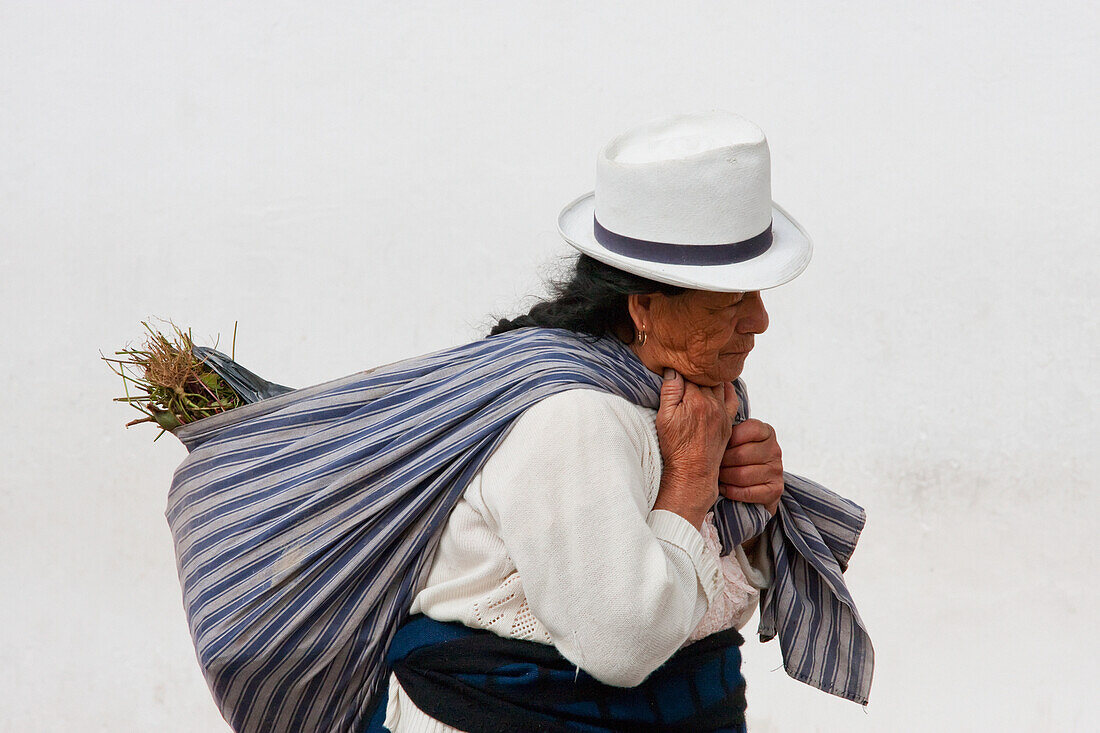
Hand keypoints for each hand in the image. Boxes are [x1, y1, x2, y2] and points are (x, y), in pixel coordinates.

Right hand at [653, 369, 739, 527]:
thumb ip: (670, 391)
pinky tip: (721, 385)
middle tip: (686, 367)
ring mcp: (722, 412)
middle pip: (705, 376)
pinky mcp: (728, 421)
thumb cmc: (675, 447)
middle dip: (695, 370)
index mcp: (695, 399)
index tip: (674, 364)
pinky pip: (732, 398)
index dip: (681, 368)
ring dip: (710, 377)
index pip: (689, 372)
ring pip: (719, 384)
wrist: (693, 471)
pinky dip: (727, 389)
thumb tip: (673, 369)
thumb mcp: (664, 418)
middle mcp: (712, 403)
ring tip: (700, 373)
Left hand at [718, 418, 783, 515]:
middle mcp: (774, 450)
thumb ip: (726, 429)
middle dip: (721, 462)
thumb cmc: (737, 457)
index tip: (715, 445)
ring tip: (716, 476)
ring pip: (742, 475)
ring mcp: (776, 470)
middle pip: (741, 455)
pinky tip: (724, 489)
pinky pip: (748, 492)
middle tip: (709, 465)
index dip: (727, 439)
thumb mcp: (734, 440)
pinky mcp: (775, 490)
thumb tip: (708, 421)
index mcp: (766, 432)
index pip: (748, 430)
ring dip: (724, 478)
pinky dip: (731, 491)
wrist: (754, 484)